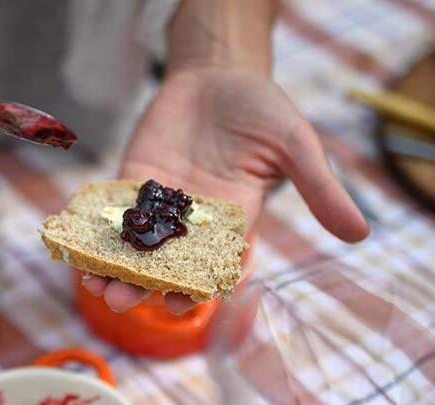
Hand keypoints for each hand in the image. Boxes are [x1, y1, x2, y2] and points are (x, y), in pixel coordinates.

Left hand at [84, 67, 369, 312]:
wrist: (217, 73)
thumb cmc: (260, 108)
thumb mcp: (295, 144)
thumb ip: (319, 187)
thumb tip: (362, 233)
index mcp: (231, 223)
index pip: (213, 267)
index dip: (196, 288)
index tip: (177, 301)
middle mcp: (191, 223)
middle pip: (163, 265)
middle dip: (141, 285)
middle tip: (118, 299)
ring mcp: (158, 204)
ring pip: (132, 246)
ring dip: (111, 266)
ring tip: (91, 284)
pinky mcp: (132, 181)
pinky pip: (112, 212)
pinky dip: (93, 228)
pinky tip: (72, 244)